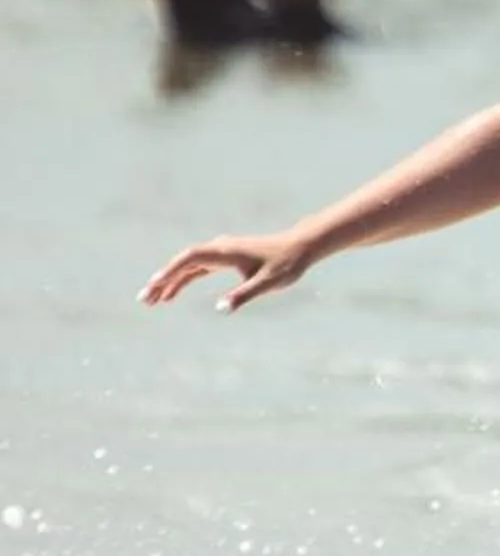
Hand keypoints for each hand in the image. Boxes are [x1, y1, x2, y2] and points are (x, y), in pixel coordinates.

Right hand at [141, 229, 315, 310]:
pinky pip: (196, 269)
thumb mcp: (268, 283)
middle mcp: (219, 249)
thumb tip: (221, 308)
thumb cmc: (286, 264)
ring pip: (187, 267)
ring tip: (152, 301)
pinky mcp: (224, 258)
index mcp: (226, 252)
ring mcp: (220, 253)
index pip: (190, 259)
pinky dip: (182, 280)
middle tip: (144, 299)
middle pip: (182, 263)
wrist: (299, 247)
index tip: (154, 286)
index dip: (170, 272)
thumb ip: (244, 294)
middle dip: (162, 280)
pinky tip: (171, 295)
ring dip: (169, 282)